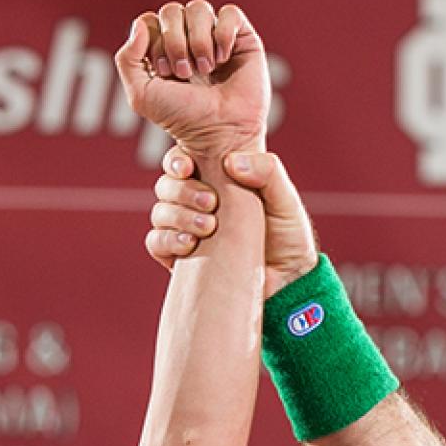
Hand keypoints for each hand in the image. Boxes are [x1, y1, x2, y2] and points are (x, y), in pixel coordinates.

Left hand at [116, 2, 268, 158]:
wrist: (219, 132)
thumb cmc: (181, 118)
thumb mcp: (141, 95)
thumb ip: (127, 60)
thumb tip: (140, 24)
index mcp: (161, 50)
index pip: (149, 21)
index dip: (153, 42)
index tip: (163, 73)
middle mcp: (186, 39)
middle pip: (171, 11)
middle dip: (174, 43)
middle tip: (184, 73)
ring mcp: (213, 35)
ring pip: (198, 8)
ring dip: (198, 43)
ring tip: (205, 70)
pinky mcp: (241, 36)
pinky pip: (228, 13)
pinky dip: (222, 36)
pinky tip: (223, 59)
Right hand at [146, 147, 319, 297]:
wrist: (285, 284)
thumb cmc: (289, 239)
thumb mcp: (286, 200)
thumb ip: (267, 171)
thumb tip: (230, 162)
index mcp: (220, 182)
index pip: (184, 162)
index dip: (177, 161)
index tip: (188, 168)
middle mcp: (198, 204)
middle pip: (166, 186)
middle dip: (182, 191)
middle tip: (211, 203)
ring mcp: (187, 231)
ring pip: (160, 213)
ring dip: (177, 216)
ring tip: (208, 226)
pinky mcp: (180, 258)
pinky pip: (156, 243)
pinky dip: (167, 240)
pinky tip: (189, 244)